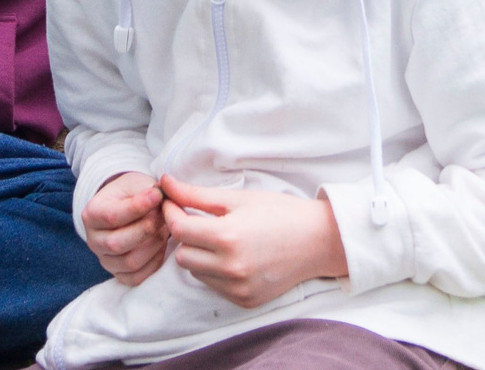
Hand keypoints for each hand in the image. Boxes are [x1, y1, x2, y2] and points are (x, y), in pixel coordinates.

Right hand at [84, 170, 168, 284]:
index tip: (158, 196)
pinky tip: (162, 244)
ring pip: (129, 262)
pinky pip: (137, 277)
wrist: (131, 207)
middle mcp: (93, 241)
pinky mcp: (120, 274)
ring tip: (165, 228)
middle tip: (165, 215)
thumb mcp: (136, 184)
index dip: (137, 207)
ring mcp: (105, 260)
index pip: (112, 216)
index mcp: (91, 214)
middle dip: (146, 230)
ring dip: (153, 245)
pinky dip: (154, 262)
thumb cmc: (134, 193)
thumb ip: (146, 190)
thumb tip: (160, 196)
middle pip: (117, 244)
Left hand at [159, 174, 347, 308]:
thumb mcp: (238, 198)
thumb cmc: (280, 212)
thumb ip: (197, 195)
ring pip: (196, 273)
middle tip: (201, 220)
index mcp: (227, 238)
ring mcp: (238, 289)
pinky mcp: (245, 301)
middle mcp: (230, 268)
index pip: (179, 230)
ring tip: (220, 239)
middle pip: (182, 255)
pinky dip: (216, 272)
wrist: (319, 240)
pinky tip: (234, 256)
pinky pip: (214, 286)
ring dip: (199, 255)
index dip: (171, 213)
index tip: (173, 202)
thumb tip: (165, 183)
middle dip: (186, 236)